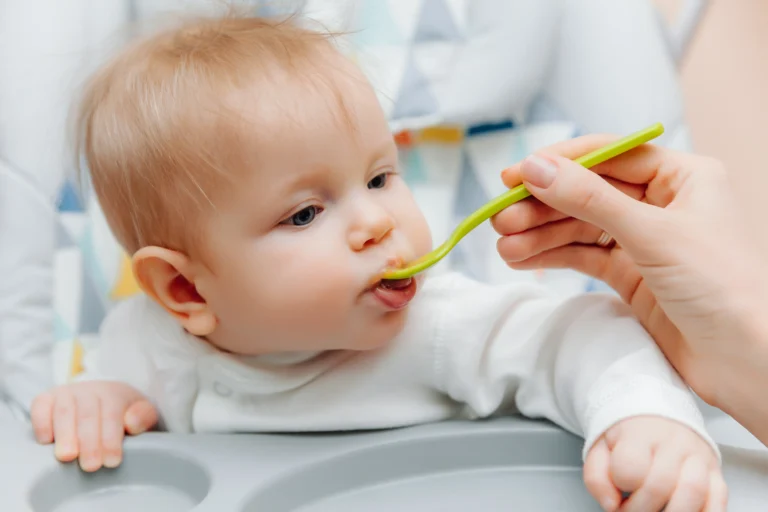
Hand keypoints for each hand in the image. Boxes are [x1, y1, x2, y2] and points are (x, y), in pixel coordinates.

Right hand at [30, 381, 156, 470]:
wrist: (101, 397)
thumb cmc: (123, 413)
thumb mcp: (141, 413)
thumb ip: (143, 417)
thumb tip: (132, 423)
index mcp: (114, 393)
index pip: (112, 415)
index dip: (111, 439)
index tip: (112, 462)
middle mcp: (89, 390)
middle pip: (88, 415)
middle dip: (90, 442)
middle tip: (91, 466)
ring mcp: (66, 393)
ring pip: (65, 412)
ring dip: (65, 435)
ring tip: (68, 456)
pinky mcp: (46, 399)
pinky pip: (41, 407)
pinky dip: (41, 422)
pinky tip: (46, 441)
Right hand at [491, 136, 767, 412]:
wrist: (748, 362)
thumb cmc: (722, 287)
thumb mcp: (651, 234)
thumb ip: (589, 199)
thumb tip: (535, 168)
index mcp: (682, 177)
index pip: (608, 156)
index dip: (559, 163)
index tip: (515, 176)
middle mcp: (662, 203)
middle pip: (588, 193)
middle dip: (543, 206)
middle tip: (502, 218)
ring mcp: (645, 240)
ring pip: (580, 227)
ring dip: (540, 234)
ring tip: (504, 245)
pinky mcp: (632, 275)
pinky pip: (583, 256)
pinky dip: (552, 256)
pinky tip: (522, 258)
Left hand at [583, 416, 725, 510]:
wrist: (654, 411)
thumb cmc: (627, 434)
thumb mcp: (600, 448)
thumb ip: (597, 478)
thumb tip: (611, 505)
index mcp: (639, 432)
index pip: (630, 466)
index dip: (619, 484)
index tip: (617, 487)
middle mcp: (673, 442)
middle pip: (660, 485)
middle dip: (641, 509)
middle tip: (632, 508)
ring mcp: (698, 456)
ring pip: (693, 493)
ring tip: (656, 511)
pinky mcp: (716, 471)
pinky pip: (718, 500)